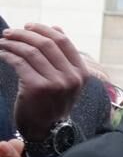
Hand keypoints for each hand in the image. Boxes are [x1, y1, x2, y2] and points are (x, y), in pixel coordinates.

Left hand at [0, 24, 90, 139]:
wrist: (46, 130)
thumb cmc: (52, 103)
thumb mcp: (65, 80)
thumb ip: (63, 56)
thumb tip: (57, 28)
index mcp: (81, 73)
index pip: (63, 41)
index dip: (43, 30)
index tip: (28, 26)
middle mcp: (71, 77)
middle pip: (46, 44)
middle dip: (24, 34)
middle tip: (9, 32)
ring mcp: (56, 83)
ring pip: (31, 52)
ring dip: (13, 43)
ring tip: (3, 42)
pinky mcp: (38, 88)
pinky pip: (20, 63)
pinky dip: (7, 55)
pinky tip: (1, 54)